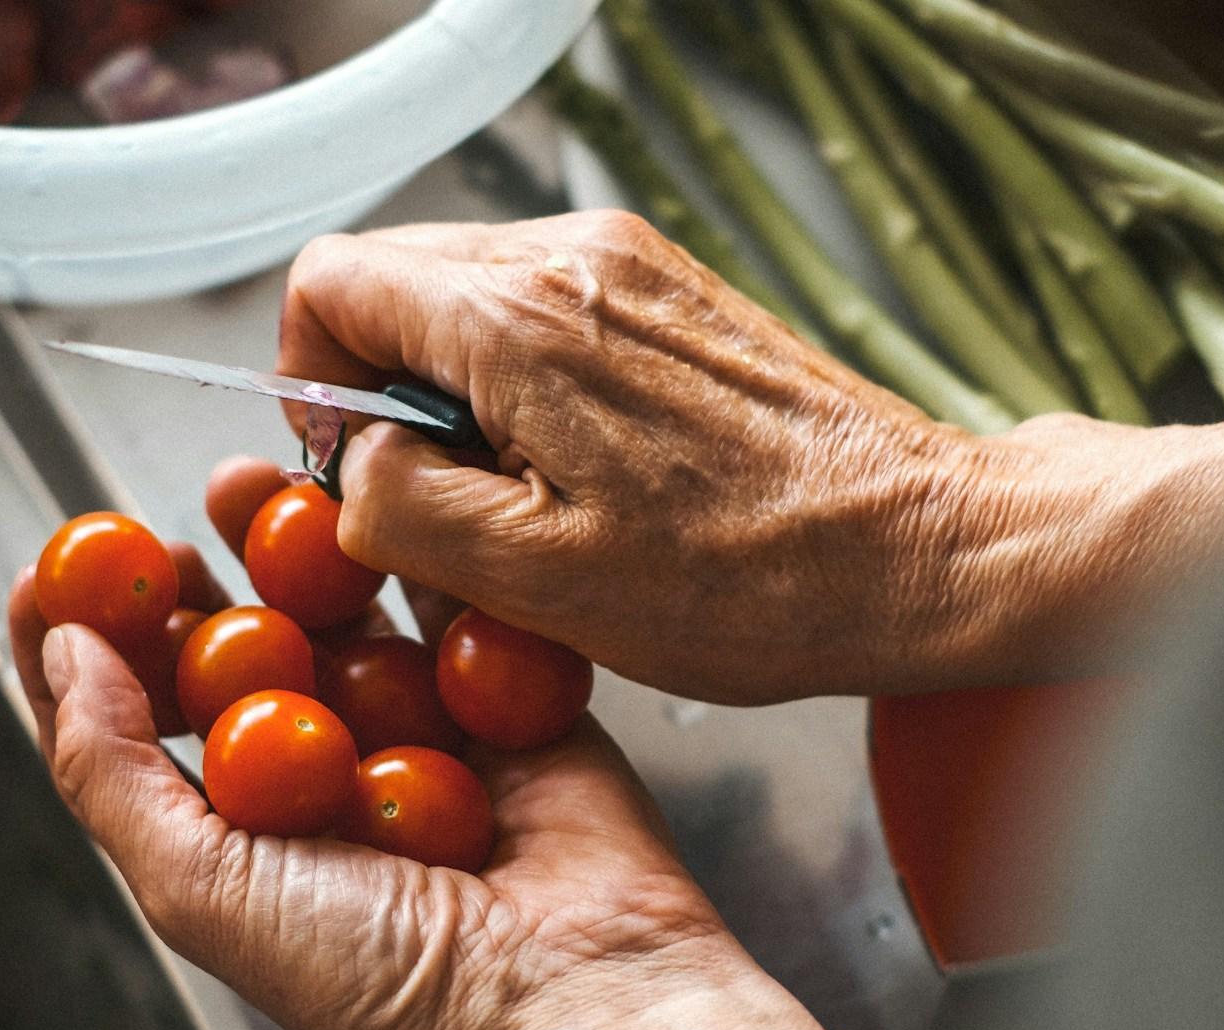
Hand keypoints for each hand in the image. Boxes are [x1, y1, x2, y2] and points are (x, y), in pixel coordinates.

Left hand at [9, 490, 965, 1029]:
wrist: (558, 997)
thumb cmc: (374, 976)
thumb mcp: (195, 886)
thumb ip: (110, 768)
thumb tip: (63, 657)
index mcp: (239, 834)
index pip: (138, 728)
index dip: (88, 651)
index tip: (55, 580)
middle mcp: (322, 783)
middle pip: (236, 656)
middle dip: (191, 586)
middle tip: (163, 531)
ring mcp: (415, 738)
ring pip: (339, 618)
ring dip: (292, 549)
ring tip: (251, 486)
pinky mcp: (503, 707)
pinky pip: (451, 611)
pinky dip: (414, 556)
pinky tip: (370, 505)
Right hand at [277, 210, 1223, 699]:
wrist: (915, 547)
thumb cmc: (749, 578)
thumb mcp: (540, 579)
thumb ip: (404, 505)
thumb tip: (356, 463)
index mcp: (518, 321)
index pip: (330, 282)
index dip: (308, 378)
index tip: (349, 463)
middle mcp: (573, 256)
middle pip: (396, 281)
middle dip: (382, 390)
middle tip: (432, 500)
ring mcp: (631, 265)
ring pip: (470, 300)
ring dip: (458, 395)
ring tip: (518, 499)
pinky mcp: (672, 296)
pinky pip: (548, 315)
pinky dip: (525, 386)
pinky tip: (579, 473)